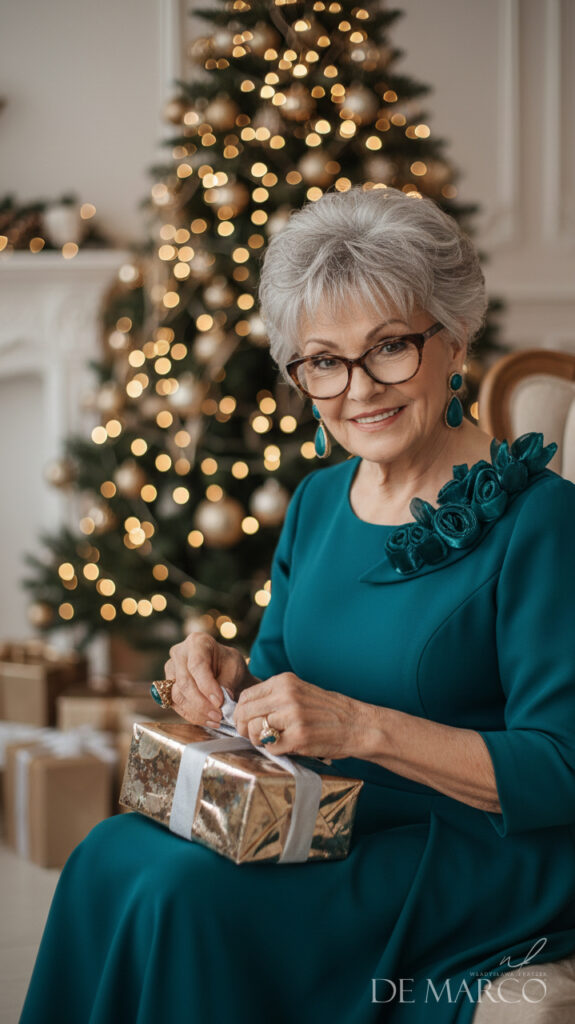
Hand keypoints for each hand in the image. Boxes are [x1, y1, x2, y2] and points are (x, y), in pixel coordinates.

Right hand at [164, 634, 257, 728]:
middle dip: (202, 703)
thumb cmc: (229, 665)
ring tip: (216, 719)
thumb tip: (219, 702)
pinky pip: (176, 705)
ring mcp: (171, 671)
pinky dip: (192, 715)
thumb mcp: (235, 667)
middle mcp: (179, 654)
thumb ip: (227, 682)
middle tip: (219, 715)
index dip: (207, 685)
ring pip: (177, 696)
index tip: (220, 701)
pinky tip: (207, 720)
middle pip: (184, 682)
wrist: (225, 672)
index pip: (197, 665)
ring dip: (197, 712)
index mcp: (197, 642)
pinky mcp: (168, 688)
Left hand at [232, 672, 362, 759]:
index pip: (246, 696)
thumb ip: (274, 697)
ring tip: (272, 741)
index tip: (245, 722)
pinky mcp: (298, 737)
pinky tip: (287, 746)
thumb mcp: (299, 692)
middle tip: (253, 736)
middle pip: (245, 713)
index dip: (240, 712)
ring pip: (254, 731)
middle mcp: (286, 695)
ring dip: (259, 741)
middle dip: (243, 728)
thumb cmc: (327, 711)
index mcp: (284, 682)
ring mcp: (292, 716)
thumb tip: (244, 711)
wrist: (357, 724)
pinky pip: (271, 747)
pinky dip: (275, 750)